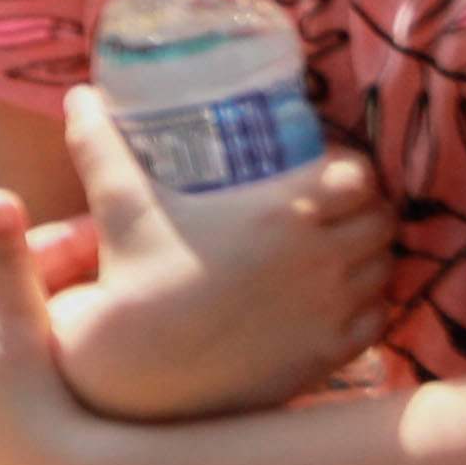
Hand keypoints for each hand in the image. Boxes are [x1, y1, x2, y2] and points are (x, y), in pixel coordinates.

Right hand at [32, 87, 386, 423]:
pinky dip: (366, 305)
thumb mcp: (121, 204)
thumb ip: (103, 145)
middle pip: (381, 222)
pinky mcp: (331, 352)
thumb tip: (81, 97)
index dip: (352, 173)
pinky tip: (339, 299)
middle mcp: (322, 260)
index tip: (326, 173)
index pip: (360, 178)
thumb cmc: (136, 276)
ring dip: (369, 255)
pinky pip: (377, 319)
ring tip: (338, 250)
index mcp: (285, 213)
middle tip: (335, 211)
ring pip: (384, 269)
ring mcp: (331, 309)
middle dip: (365, 212)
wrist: (142, 368)